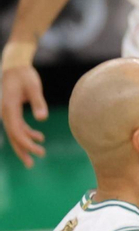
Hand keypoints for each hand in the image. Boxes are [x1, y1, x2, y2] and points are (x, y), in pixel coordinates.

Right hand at [1, 44, 46, 166]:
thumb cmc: (24, 75)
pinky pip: (18, 126)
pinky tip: (39, 137)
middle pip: (13, 136)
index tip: (38, 151)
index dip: (26, 144)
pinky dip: (27, 133)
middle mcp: (5, 113)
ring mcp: (7, 113)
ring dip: (25, 143)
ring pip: (15, 133)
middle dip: (22, 150)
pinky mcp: (12, 111)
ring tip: (39, 154)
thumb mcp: (34, 87)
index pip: (16, 131)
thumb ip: (38, 102)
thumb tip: (42, 119)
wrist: (14, 66)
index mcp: (9, 109)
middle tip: (31, 164)